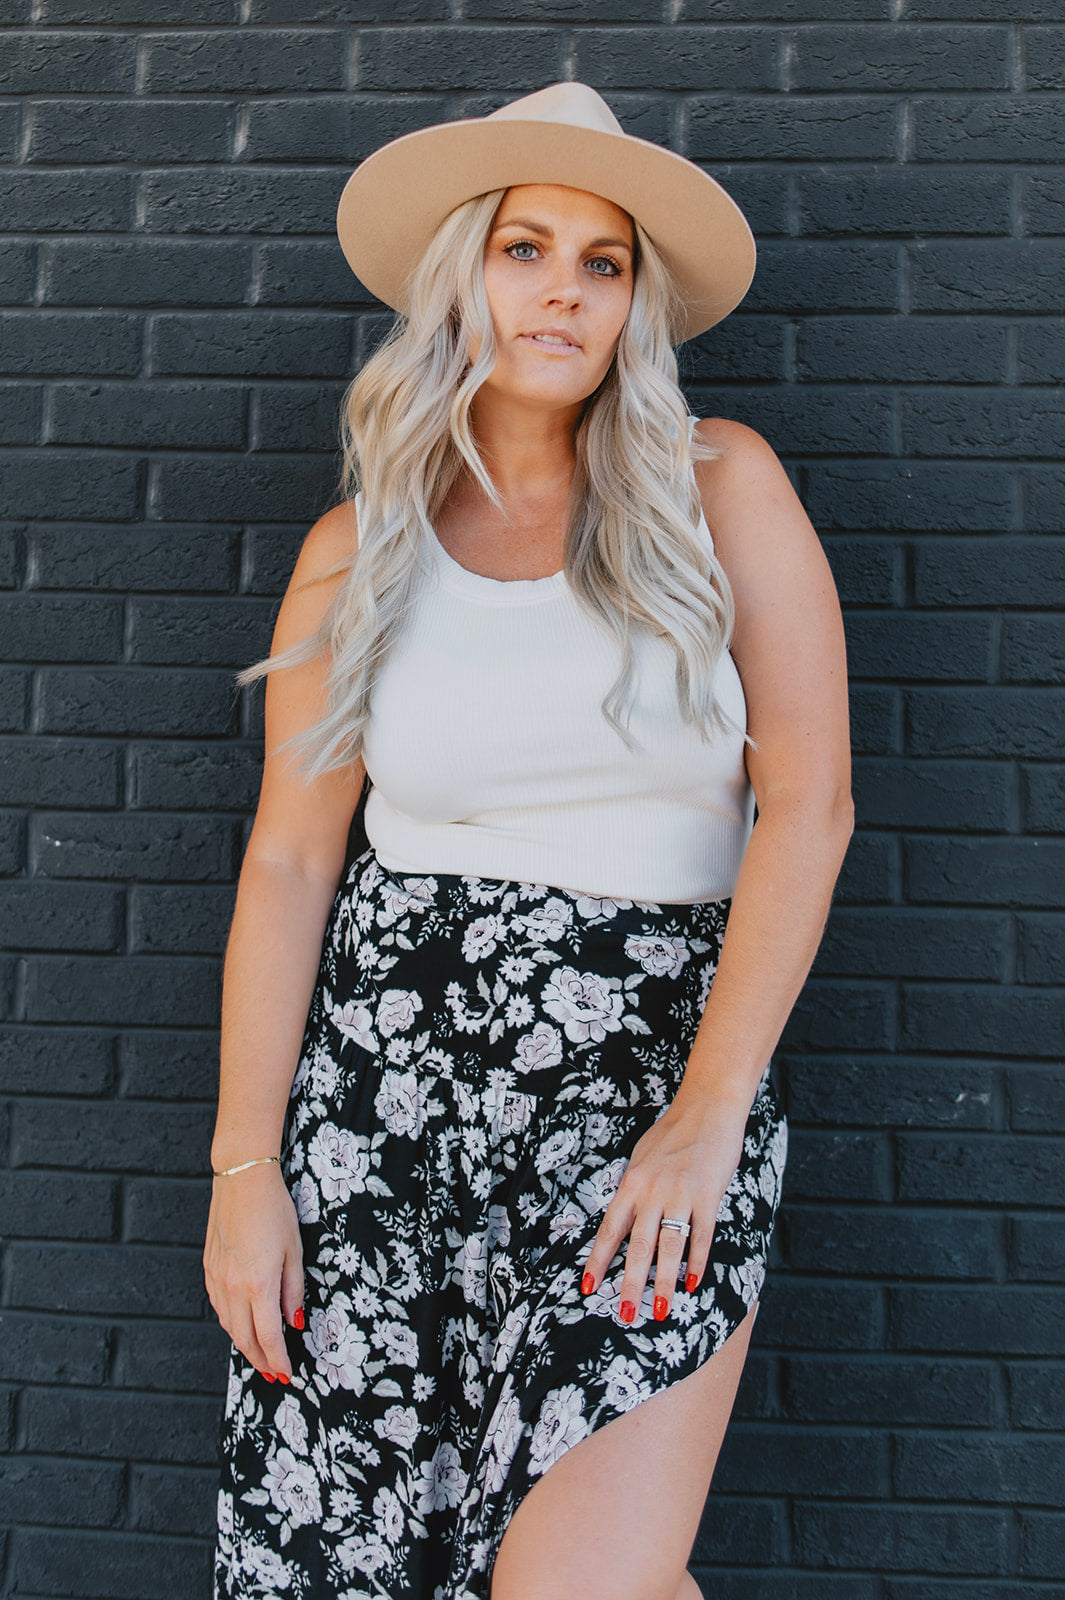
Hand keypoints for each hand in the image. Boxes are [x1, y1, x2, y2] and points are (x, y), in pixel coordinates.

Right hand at [203, 1162, 304, 1382]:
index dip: (278, 1360)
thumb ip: (293, 1290)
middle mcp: (233, 1286)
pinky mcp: (208, 1268)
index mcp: (258, 1283)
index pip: (268, 1336)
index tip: (287, 1373)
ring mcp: (217, 1278)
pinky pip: (218, 1307)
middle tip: (274, 1373)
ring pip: (228, 1325)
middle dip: (260, 1361)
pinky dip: (231, 1322)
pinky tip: (241, 1324)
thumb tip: (294, 1322)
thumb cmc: (275, 1210)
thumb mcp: (294, 1250)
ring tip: (260, 1355)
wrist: (242, 1179)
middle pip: (244, 1338)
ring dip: (244, 1345)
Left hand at [579, 1098, 747, 1323]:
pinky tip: (694, 1283)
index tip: (588, 1287)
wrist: (707, 1107)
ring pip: (669, 1246)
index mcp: (632, 1184)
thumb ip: (634, 1188)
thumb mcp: (642, 1158)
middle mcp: (652, 1192)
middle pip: (638, 1246)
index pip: (610, 1230)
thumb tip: (625, 1216)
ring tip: (659, 1309)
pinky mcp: (708, 1194)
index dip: (598, 1261)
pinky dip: (698, 1261)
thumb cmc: (673, 1132)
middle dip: (630, 1284)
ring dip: (663, 1281)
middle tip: (625, 1314)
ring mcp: (680, 1194)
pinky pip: (702, 1234)